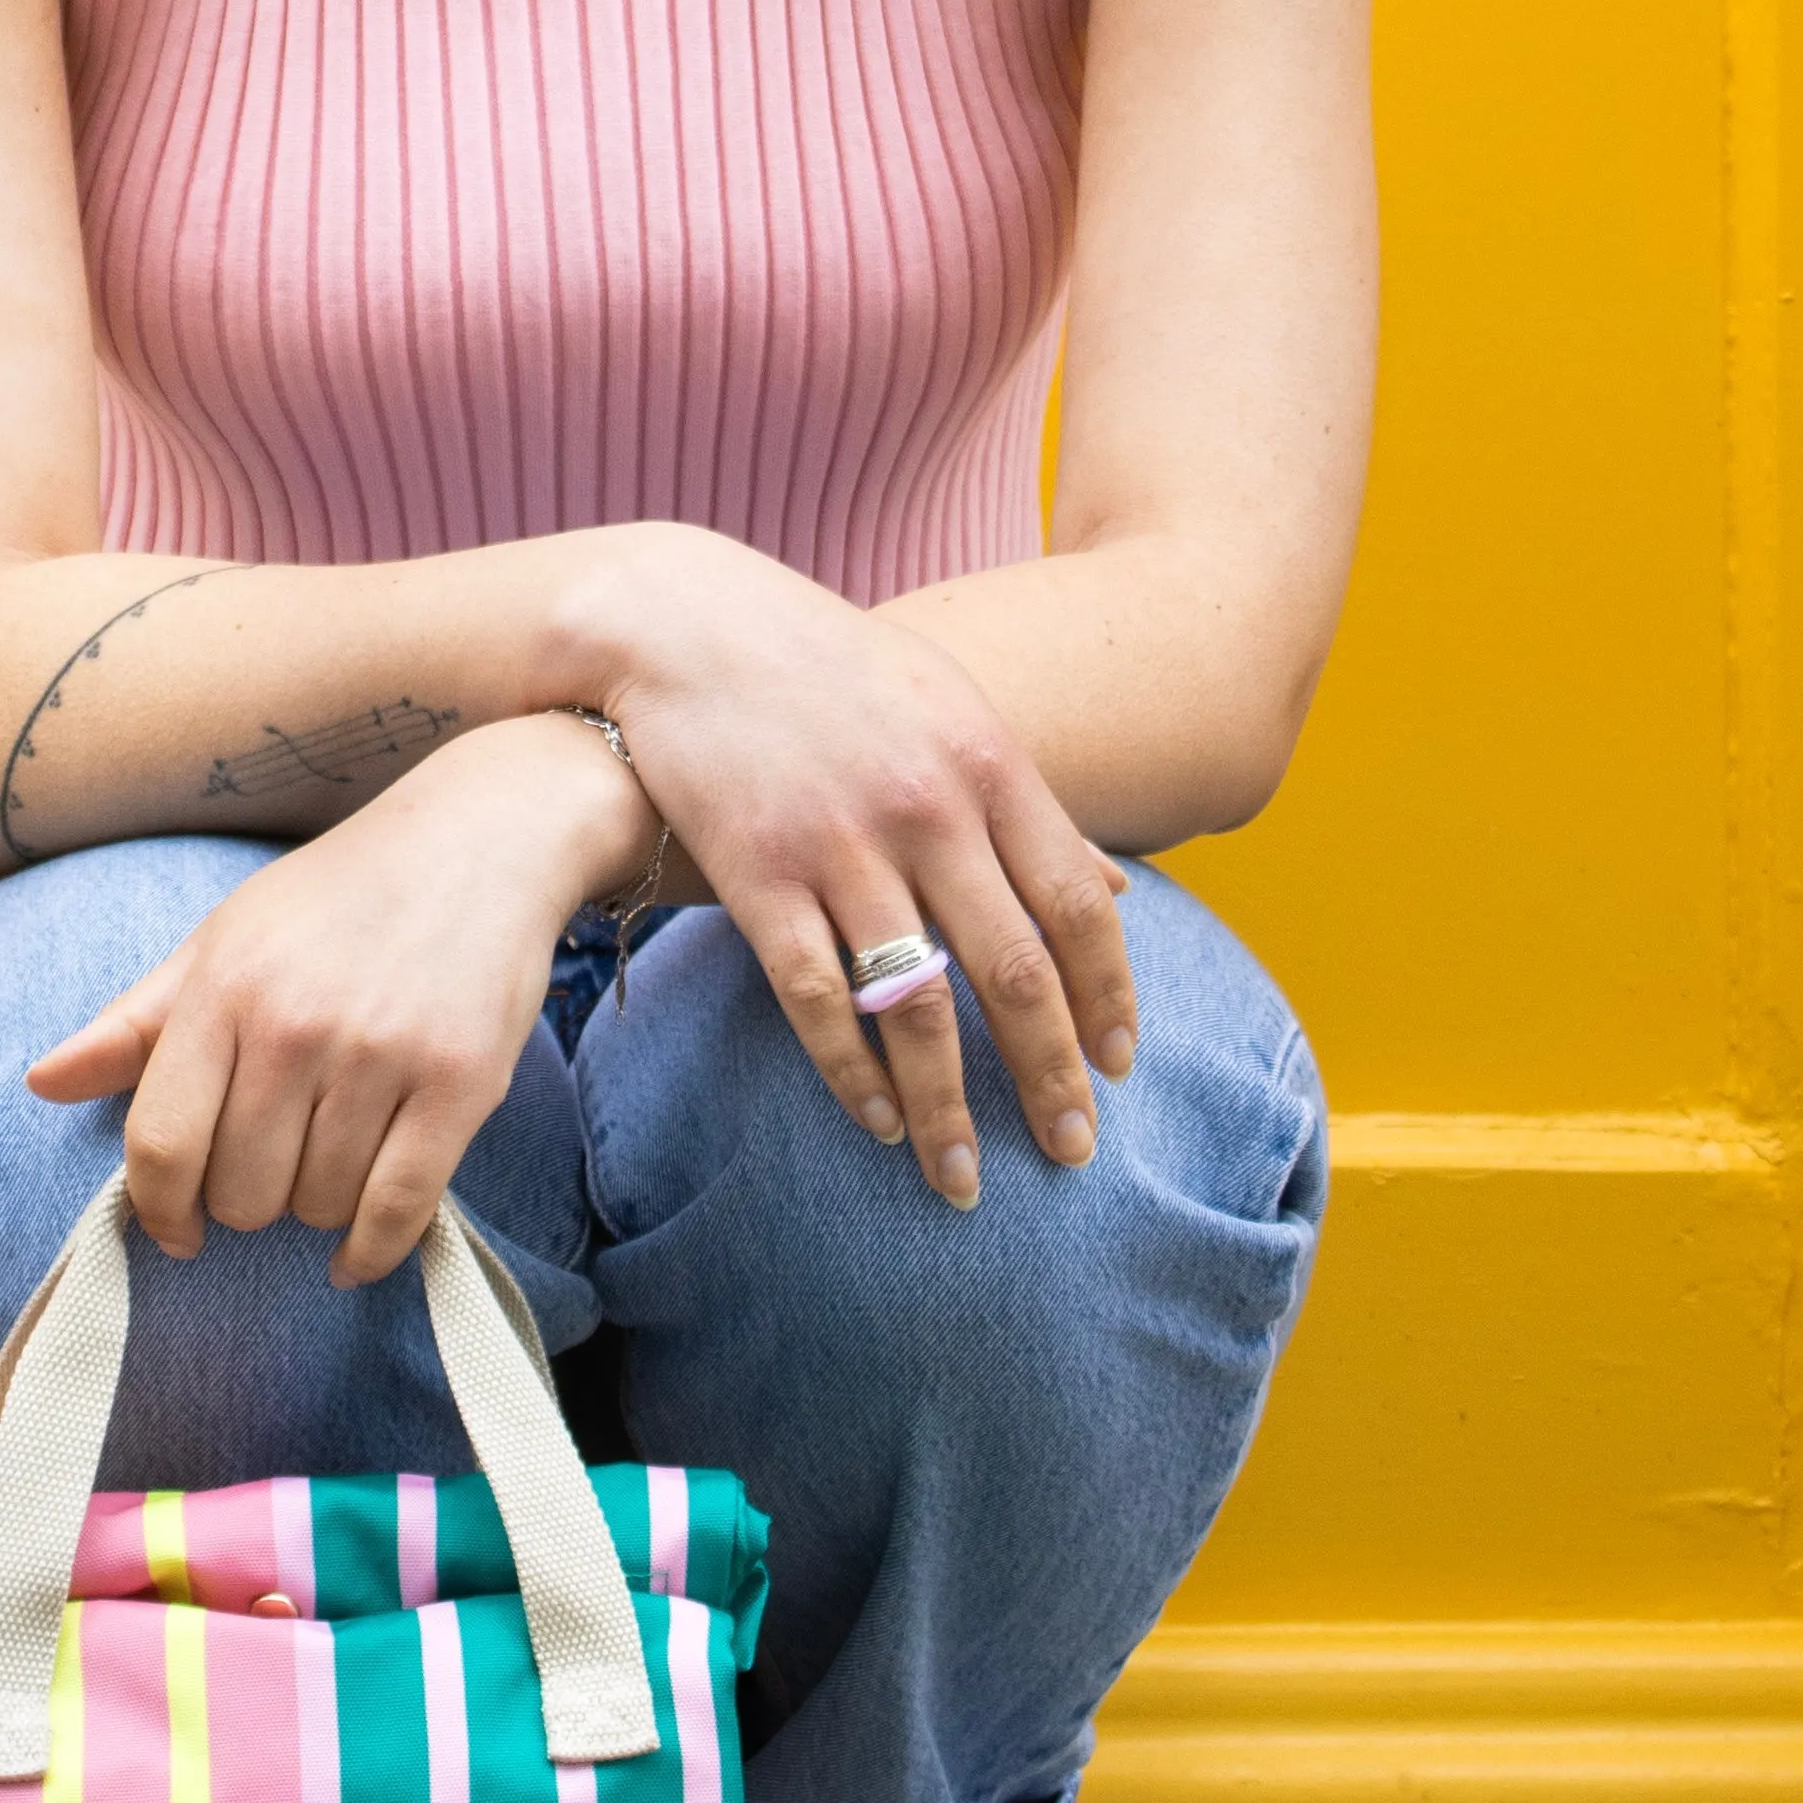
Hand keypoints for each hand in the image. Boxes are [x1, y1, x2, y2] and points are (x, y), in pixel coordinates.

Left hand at [21, 714, 641, 1283]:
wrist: (479, 841)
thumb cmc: (337, 898)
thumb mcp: (222, 940)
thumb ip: (134, 1022)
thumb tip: (41, 1084)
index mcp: (224, 989)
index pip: (158, 1143)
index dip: (158, 1208)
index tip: (176, 1227)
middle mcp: (295, 1026)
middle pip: (240, 1191)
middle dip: (246, 1202)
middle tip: (272, 1168)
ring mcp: (381, 1056)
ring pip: (318, 1205)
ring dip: (316, 1208)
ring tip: (329, 1160)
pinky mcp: (460, 1083)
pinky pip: (397, 1210)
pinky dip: (371, 1250)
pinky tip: (356, 1249)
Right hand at [571, 528, 1136, 1208]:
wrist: (682, 623)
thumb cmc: (828, 668)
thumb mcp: (950, 708)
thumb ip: (1030, 804)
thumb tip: (1120, 893)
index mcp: (989, 766)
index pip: (1077, 908)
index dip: (1108, 999)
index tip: (1120, 1070)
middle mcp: (928, 810)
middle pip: (1014, 973)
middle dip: (1050, 1079)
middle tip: (1073, 1156)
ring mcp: (841, 845)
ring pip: (918, 1007)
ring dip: (949, 1108)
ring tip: (965, 1180)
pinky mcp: (757, 875)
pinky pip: (819, 1000)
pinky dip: (851, 1074)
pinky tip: (875, 1123)